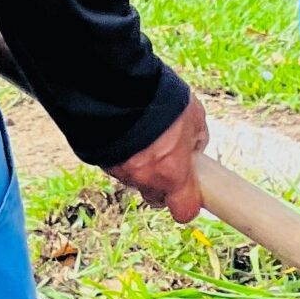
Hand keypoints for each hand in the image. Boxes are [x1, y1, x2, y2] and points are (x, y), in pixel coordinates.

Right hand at [108, 89, 208, 223]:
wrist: (117, 87)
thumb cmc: (163, 101)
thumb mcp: (194, 117)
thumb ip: (197, 140)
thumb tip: (194, 149)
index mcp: (174, 173)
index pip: (184, 211)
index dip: (188, 205)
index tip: (190, 194)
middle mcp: (146, 179)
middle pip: (156, 197)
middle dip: (162, 183)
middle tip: (166, 160)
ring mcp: (121, 172)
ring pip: (135, 180)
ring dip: (141, 166)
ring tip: (144, 138)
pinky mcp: (102, 160)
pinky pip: (117, 165)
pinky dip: (124, 155)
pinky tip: (127, 133)